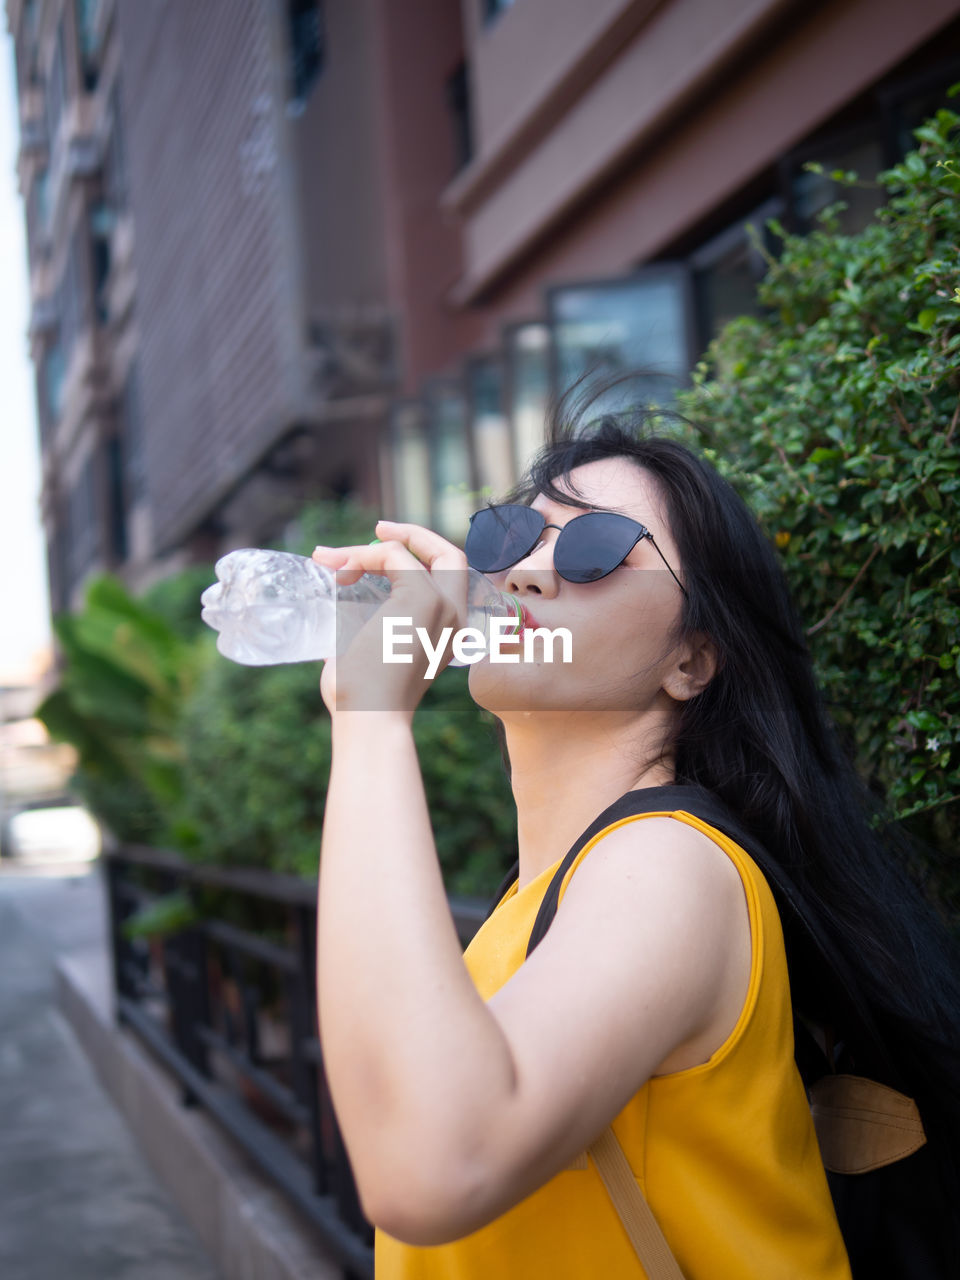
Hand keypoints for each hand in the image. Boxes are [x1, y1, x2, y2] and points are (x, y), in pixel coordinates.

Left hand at [312, 520, 469, 718]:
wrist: (368, 714)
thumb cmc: (359, 695)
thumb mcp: (364, 648)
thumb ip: (360, 620)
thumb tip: (336, 590)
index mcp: (445, 634)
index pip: (443, 581)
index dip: (413, 560)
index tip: (371, 558)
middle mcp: (454, 618)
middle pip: (452, 556)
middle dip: (415, 535)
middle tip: (379, 527)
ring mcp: (443, 606)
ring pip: (418, 550)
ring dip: (369, 548)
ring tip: (330, 559)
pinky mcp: (423, 597)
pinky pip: (393, 555)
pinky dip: (362, 555)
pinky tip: (338, 570)